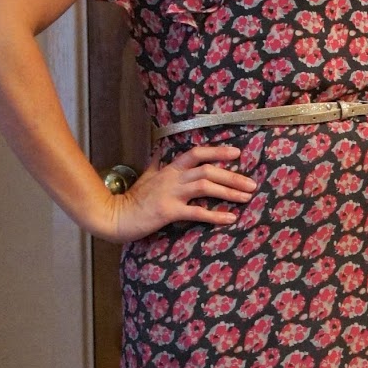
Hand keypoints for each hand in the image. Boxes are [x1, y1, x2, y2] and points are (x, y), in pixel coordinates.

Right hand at [103, 143, 257, 241]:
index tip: (237, 153)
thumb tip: (160, 148)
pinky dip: (215, 215)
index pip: (196, 153)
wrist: (116, 216)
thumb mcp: (146, 176)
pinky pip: (196, 212)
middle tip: (251, 184)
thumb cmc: (133, 199)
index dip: (217, 152)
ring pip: (205, 186)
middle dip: (232, 176)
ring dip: (228, 191)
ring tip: (246, 198)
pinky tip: (230, 218)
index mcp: (169, 168)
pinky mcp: (168, 211)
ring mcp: (171, 194)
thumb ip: (157, 162)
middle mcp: (172, 178)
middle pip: (207, 170)